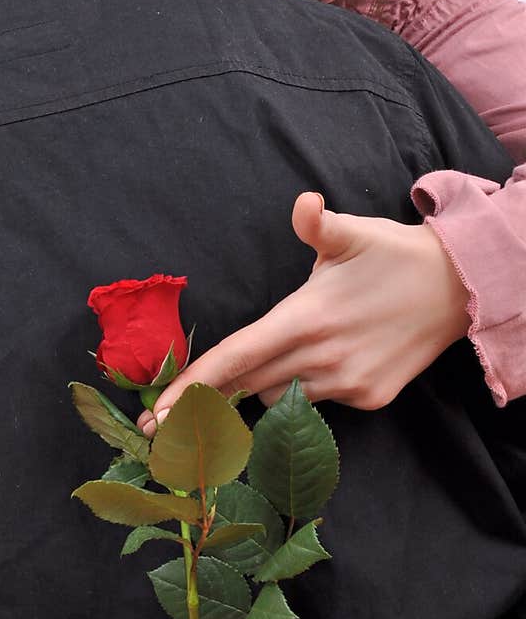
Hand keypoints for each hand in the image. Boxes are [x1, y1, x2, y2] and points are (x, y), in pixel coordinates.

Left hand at [138, 192, 471, 432]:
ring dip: (265, 383)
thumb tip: (303, 203)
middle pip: (247, 386)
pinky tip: (323, 358)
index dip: (192, 386)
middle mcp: (323, 357)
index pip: (236, 356)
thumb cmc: (394, 254)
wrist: (461, 288)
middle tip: (170, 414)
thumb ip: (316, 223)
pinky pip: (316, 401)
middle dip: (210, 397)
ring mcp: (349, 384)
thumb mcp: (352, 233)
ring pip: (280, 397)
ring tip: (275, 353)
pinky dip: (305, 386)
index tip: (157, 415)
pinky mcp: (371, 399)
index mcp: (307, 317)